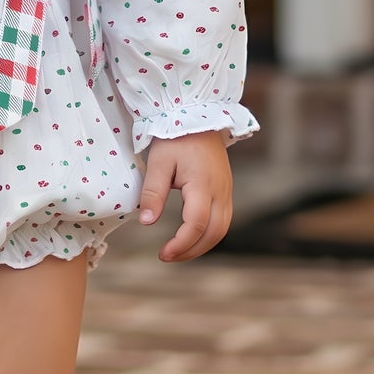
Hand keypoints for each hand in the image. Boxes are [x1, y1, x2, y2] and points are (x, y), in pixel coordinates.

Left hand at [138, 130, 233, 262]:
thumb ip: (153, 193)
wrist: (198, 116)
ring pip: (222, 229)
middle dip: (192, 250)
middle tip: (167, 257)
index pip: (196, 224)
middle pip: (215, 233)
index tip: (163, 254)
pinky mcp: (226, 190)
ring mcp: (226, 190)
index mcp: (203, 184)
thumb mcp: (159, 163)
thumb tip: (147, 222)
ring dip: (202, 245)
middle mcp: (221, 191)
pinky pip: (223, 220)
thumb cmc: (175, 137)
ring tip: (178, 252)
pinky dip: (209, 234)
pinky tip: (191, 238)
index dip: (181, 244)